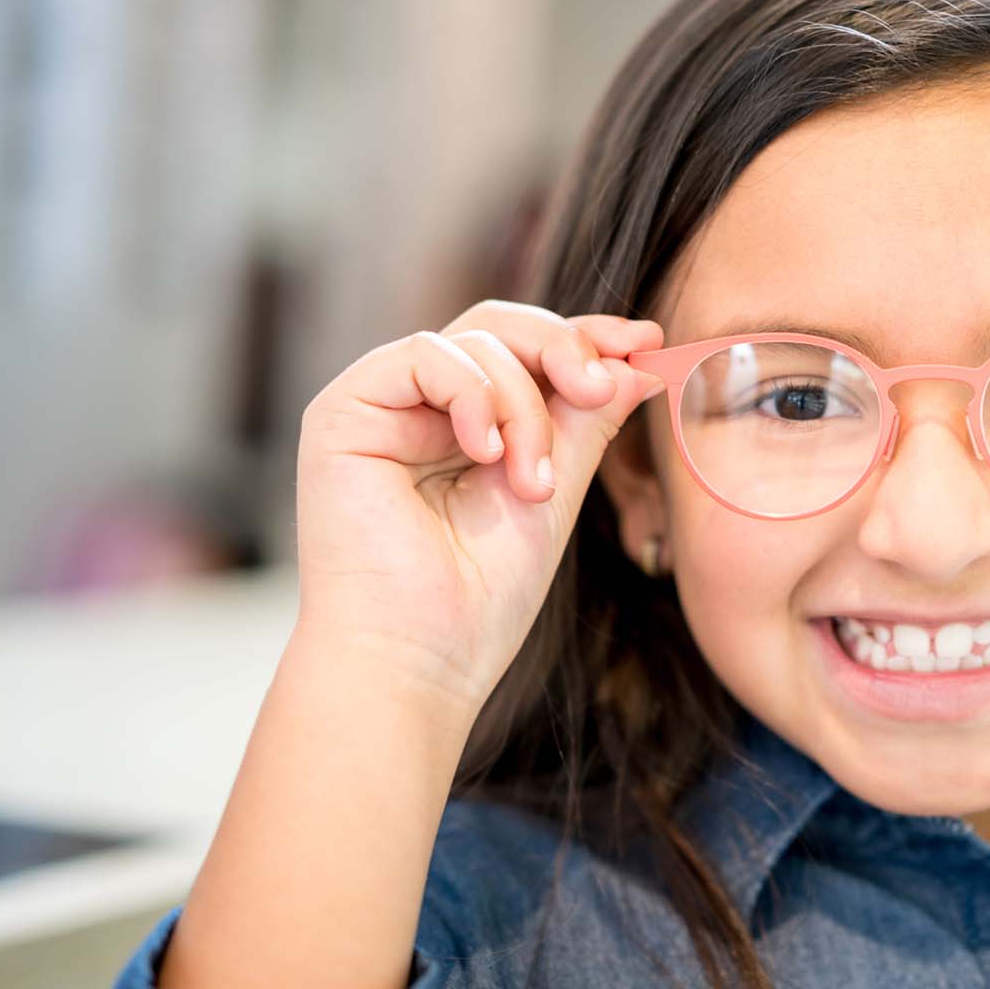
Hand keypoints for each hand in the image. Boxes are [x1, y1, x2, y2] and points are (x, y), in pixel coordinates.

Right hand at [291, 300, 665, 709]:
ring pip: (474, 340)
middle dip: (565, 349)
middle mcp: (420, 408)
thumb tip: (643, 355)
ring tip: (532, 483)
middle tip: (603, 387)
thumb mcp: (554, 490)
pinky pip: (423, 355)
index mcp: (466, 425)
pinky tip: (487, 454)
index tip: (647, 339)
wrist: (417, 661)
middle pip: (500, 327)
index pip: (526, 351)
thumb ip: (589, 420)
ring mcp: (380, 406)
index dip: (586, 337)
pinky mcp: (342, 412)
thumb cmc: (479, 599)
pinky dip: (473, 394)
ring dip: (524, 406)